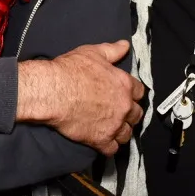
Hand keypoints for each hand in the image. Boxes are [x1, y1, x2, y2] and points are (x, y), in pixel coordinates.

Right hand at [17, 41, 144, 156]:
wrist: (54, 91)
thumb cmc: (71, 70)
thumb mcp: (93, 53)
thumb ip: (112, 50)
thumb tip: (125, 45)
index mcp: (124, 84)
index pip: (140, 92)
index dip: (133, 94)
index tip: (127, 95)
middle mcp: (123, 106)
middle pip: (137, 115)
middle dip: (130, 114)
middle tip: (119, 113)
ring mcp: (114, 124)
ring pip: (126, 134)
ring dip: (121, 132)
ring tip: (112, 129)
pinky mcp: (101, 139)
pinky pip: (112, 149)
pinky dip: (109, 147)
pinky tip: (103, 142)